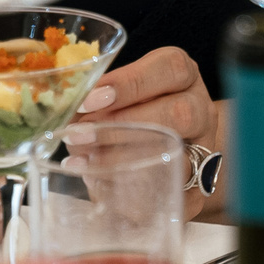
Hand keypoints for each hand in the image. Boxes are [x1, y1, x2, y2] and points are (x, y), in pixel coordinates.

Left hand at [65, 46, 220, 219]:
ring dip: (125, 160)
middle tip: (80, 136)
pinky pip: (172, 196)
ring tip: (84, 162)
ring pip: (180, 155)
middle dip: (125, 125)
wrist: (171, 152)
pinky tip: (101, 188)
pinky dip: (133, 195)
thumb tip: (59, 108)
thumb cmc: (138, 116)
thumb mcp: (124, 96)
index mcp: (182, 78)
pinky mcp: (196, 191)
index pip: (170, 68)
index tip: (90, 100)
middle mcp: (200, 110)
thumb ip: (97, 99)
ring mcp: (203, 152)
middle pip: (181, 113)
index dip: (129, 83)